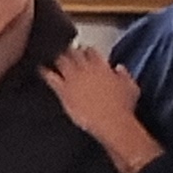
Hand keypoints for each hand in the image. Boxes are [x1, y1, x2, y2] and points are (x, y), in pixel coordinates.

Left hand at [39, 50, 160, 172]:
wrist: (112, 122)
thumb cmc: (123, 108)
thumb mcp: (131, 87)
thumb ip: (124, 75)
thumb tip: (118, 68)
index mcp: (102, 66)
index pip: (90, 50)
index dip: (85, 49)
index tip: (83, 50)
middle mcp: (86, 69)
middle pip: (73, 52)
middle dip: (69, 50)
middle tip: (65, 51)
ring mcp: (73, 79)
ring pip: (61, 61)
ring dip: (57, 58)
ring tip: (52, 57)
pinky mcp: (64, 91)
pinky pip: (51, 78)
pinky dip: (45, 72)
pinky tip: (41, 70)